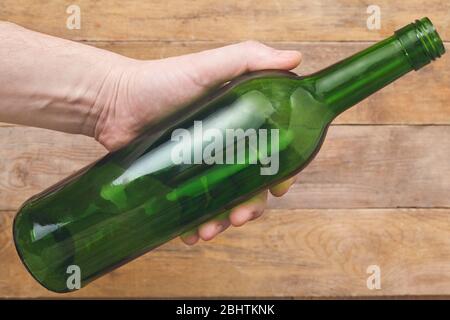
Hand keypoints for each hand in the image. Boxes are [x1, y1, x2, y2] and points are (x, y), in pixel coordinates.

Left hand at [94, 41, 301, 244]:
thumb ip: (250, 58)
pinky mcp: (177, 181)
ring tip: (209, 230)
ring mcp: (201, 166)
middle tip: (240, 217)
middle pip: (250, 185)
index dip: (281, 172)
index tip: (280, 187)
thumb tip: (296, 58)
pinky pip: (193, 209)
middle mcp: (225, 146)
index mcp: (240, 122)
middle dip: (251, 206)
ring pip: (223, 202)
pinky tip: (190, 233)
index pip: (272, 151)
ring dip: (223, 221)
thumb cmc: (159, 81)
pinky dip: (195, 224)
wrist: (113, 102)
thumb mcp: (208, 66)